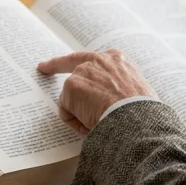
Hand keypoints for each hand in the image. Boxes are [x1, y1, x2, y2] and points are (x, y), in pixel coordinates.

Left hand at [37, 50, 157, 133]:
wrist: (136, 118)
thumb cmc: (142, 111)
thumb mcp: (137, 91)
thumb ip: (120, 87)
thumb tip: (113, 101)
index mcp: (117, 59)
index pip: (93, 59)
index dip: (80, 62)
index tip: (69, 62)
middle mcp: (97, 60)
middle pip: (71, 63)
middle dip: (55, 65)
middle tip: (43, 67)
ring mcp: (82, 72)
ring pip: (72, 98)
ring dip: (81, 114)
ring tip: (100, 124)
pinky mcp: (71, 87)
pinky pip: (67, 113)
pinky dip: (77, 123)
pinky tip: (92, 126)